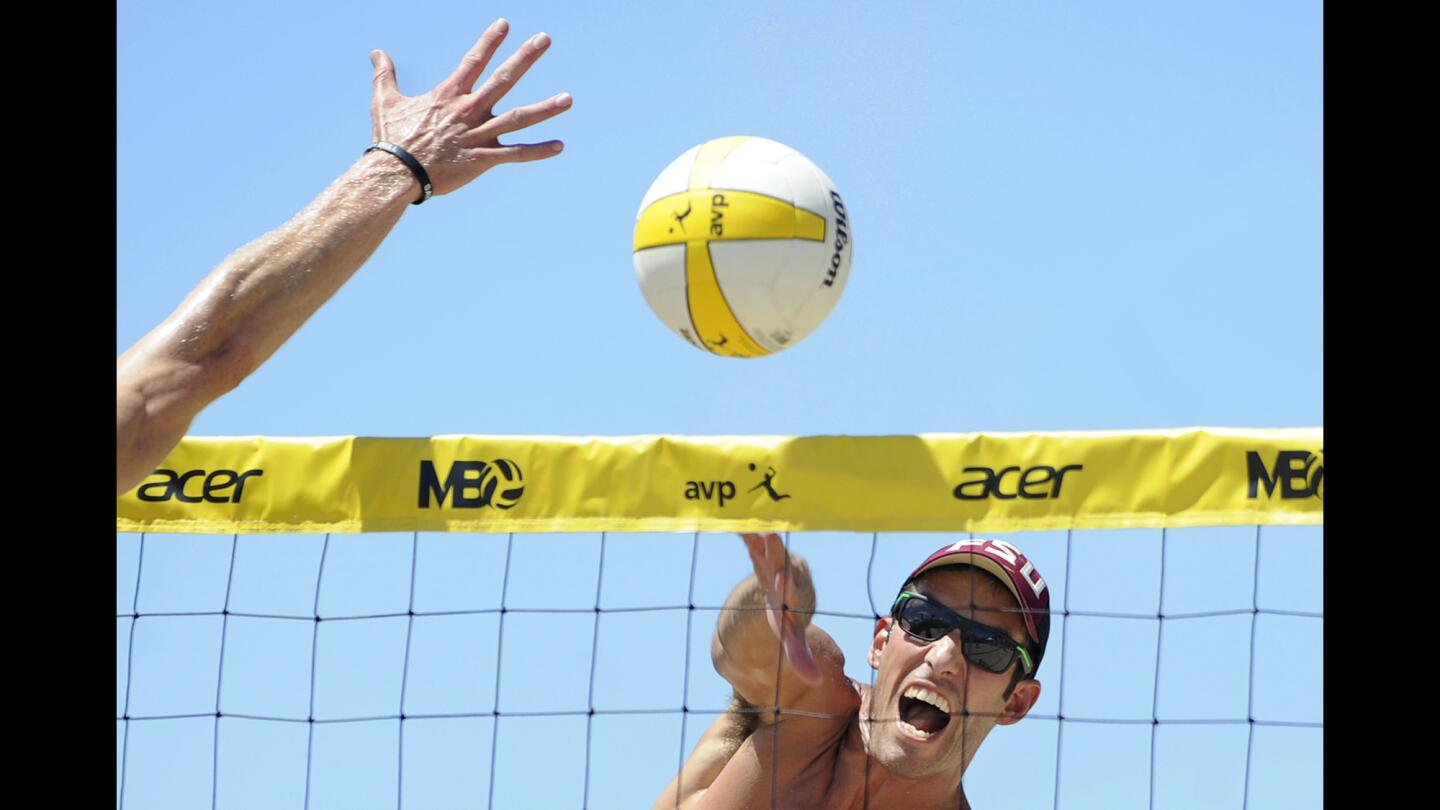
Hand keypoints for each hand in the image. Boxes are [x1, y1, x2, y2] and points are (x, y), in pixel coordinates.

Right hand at [368, 18, 570, 196]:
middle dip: (525, 58)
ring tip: (568, 99)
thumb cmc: (390, 138)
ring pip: (518, 118)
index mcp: (448, 95)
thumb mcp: (385, 101)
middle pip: (503, 79)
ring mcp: (478, 134)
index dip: (490, 41)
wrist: (395, 173)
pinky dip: (538, 151)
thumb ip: (384, 74)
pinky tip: (559, 146)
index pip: (474, 61)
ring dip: (545, 108)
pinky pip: (515, 154)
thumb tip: (376, 51)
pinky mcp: (482, 159)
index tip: (506, 23)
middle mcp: (468, 110)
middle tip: (545, 38)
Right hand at [740, 533, 822, 685]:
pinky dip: (740, 530)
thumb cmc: (789, 615)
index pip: (789, 590)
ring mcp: (770, 560)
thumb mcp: (792, 637)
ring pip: (764, 545)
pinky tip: (730, 516)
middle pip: (779, 561)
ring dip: (755, 532)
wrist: (789, 589)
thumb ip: (801, 656)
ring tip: (746, 519)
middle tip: (771, 536)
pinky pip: (748, 539)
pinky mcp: (757, 551)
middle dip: (775, 551)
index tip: (780, 578)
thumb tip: (815, 682)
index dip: (785, 585)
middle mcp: (783, 574)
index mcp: (791, 595)